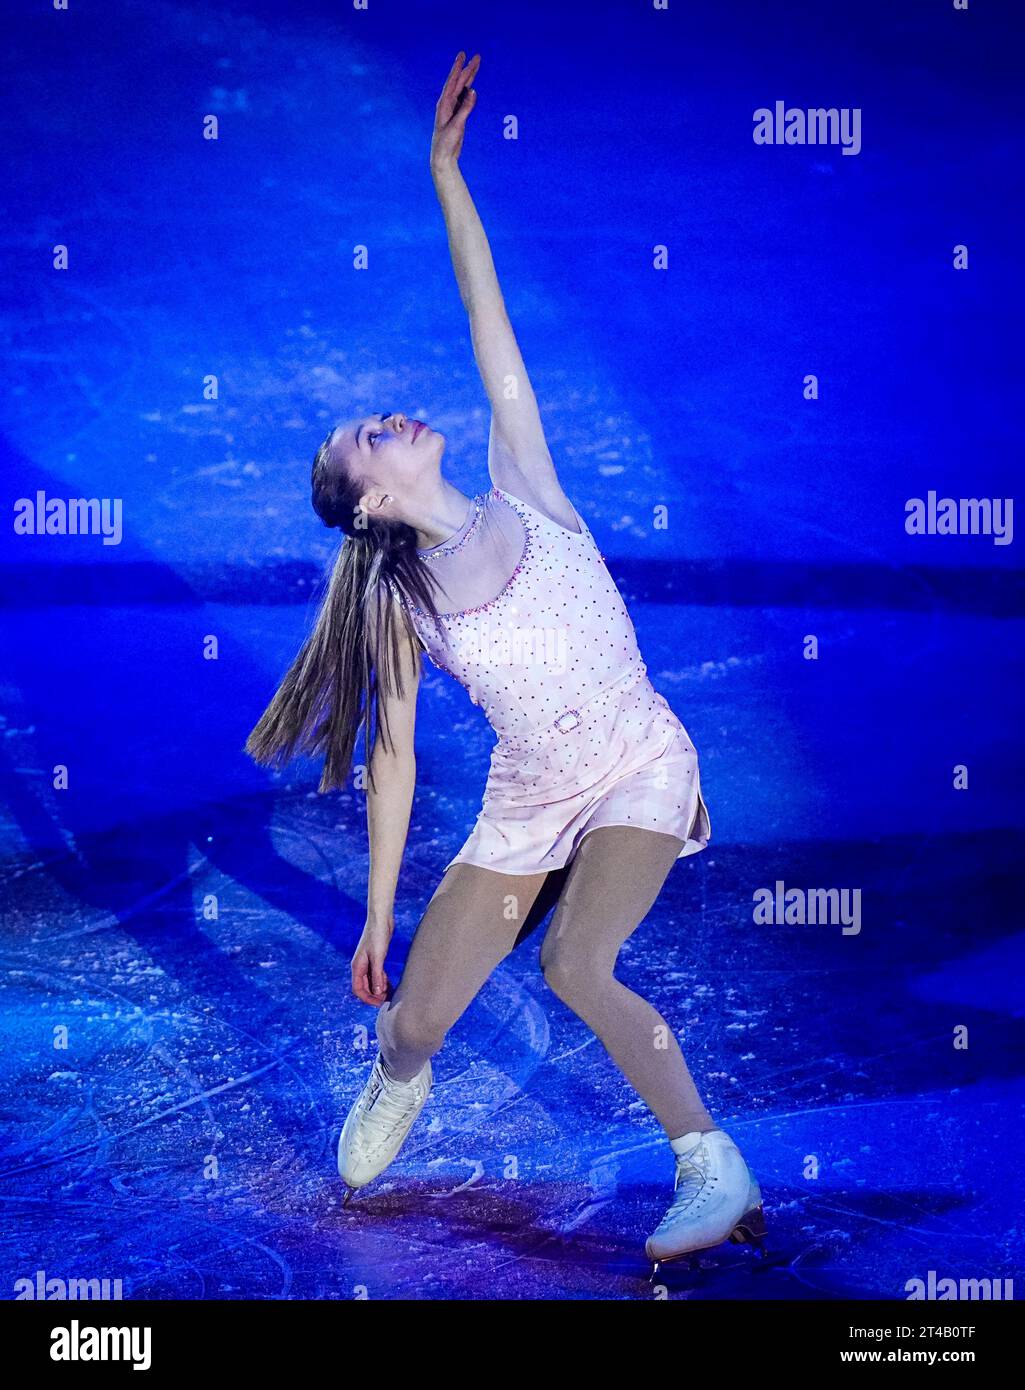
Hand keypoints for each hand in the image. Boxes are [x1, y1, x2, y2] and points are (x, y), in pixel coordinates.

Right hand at [351, 915, 393, 1005]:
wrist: (381, 918)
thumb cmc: (377, 935)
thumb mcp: (378, 957)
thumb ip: (377, 975)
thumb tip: (378, 993)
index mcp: (357, 966)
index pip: (358, 989)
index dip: (368, 998)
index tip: (379, 1004)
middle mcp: (361, 966)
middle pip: (365, 987)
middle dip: (375, 995)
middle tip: (388, 1001)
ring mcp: (368, 962)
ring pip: (372, 981)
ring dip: (380, 989)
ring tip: (391, 995)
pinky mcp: (376, 958)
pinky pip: (378, 974)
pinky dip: (383, 981)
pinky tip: (392, 985)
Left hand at [431, 50, 479, 173]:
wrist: (443, 157)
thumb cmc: (446, 142)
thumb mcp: (457, 125)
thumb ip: (466, 108)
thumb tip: (473, 90)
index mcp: (444, 104)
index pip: (452, 82)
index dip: (458, 68)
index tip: (463, 55)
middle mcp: (447, 104)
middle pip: (459, 82)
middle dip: (468, 69)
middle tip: (477, 57)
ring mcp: (452, 109)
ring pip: (462, 89)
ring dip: (469, 77)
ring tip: (476, 65)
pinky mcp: (457, 115)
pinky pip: (464, 98)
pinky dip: (469, 90)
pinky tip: (472, 84)